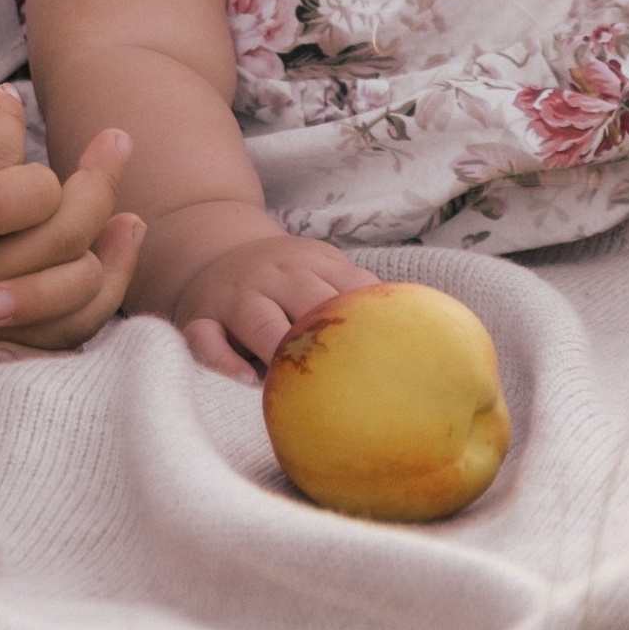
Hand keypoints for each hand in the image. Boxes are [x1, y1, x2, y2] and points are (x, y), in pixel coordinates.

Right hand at [0, 87, 142, 364]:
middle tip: (118, 138)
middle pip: (57, 224)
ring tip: (128, 200)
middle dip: (92, 177)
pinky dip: (97, 291)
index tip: (9, 97)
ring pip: (73, 280)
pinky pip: (63, 330)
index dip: (8, 124)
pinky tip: (113, 252)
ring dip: (107, 233)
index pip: (1, 167)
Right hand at [168, 227, 378, 380]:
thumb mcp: (319, 268)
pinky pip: (203, 338)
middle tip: (353, 378)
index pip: (347, 286)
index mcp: (309, 263)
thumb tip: (431, 339)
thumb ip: (357, 296)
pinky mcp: (197, 317)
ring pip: (254, 316)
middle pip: (303, 298)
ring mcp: (233, 296)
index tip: (399, 353)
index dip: (370, 316)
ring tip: (294, 383)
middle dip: (324, 334)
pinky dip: (220, 359)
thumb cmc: (283, 278)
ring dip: (274, 346)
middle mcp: (272, 275)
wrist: (207, 246)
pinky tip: (244, 382)